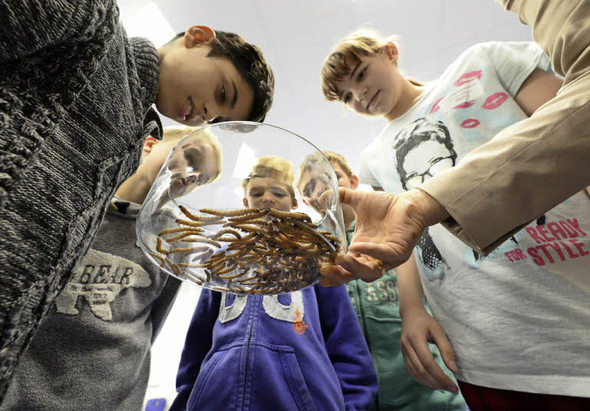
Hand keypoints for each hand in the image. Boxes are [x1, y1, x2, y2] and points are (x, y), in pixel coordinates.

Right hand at [321, 188, 446, 284]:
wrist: (407, 202)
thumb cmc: (384, 205)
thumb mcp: (358, 201)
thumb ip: (341, 198)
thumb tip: (323, 193)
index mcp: (360, 250)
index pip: (345, 268)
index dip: (333, 272)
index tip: (320, 269)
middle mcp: (372, 258)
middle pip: (354, 275)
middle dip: (340, 275)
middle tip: (326, 269)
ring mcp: (386, 258)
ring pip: (369, 272)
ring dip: (354, 268)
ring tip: (341, 259)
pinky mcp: (399, 252)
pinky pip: (384, 256)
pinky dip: (370, 252)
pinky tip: (357, 245)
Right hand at [401, 309, 458, 393]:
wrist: (410, 314)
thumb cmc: (426, 321)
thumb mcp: (439, 331)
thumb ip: (446, 349)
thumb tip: (454, 369)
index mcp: (415, 338)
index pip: (428, 363)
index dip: (441, 376)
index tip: (453, 386)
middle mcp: (407, 346)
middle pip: (421, 371)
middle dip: (437, 383)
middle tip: (451, 389)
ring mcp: (403, 352)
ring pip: (415, 374)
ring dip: (430, 384)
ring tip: (444, 387)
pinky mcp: (403, 355)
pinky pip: (411, 372)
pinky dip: (422, 380)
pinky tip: (432, 382)